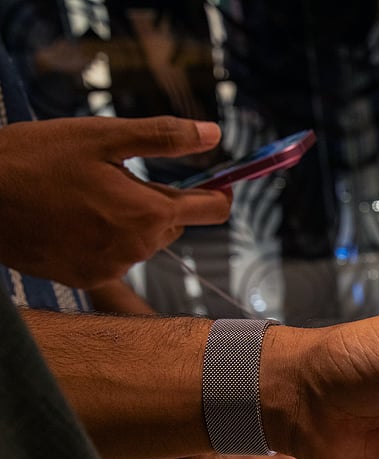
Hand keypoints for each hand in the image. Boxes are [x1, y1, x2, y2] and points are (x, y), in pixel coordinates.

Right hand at [0, 116, 230, 287]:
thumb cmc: (35, 160)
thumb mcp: (101, 137)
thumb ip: (164, 137)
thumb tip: (214, 134)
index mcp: (149, 213)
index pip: (212, 209)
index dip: (218, 191)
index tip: (216, 180)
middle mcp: (138, 248)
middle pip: (174, 223)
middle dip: (157, 200)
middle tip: (116, 176)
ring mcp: (112, 268)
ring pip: (144, 239)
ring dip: (129, 219)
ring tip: (86, 195)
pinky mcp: (88, 279)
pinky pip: (115, 255)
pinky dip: (104, 237)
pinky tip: (72, 218)